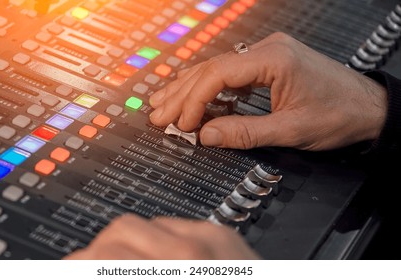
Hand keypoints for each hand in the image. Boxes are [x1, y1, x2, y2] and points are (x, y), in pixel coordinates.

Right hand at [63, 214, 259, 259]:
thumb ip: (124, 273)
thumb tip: (97, 263)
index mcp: (176, 269)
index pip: (106, 254)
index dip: (77, 262)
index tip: (68, 267)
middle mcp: (192, 251)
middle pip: (121, 228)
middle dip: (99, 249)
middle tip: (92, 265)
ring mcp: (209, 237)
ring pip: (146, 222)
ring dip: (129, 242)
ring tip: (131, 262)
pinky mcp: (221, 233)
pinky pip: (174, 224)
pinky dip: (158, 239)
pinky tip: (162, 258)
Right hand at [149, 32, 386, 150]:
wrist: (369, 107)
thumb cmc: (340, 114)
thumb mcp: (291, 129)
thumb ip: (244, 133)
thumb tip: (206, 136)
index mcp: (274, 59)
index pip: (219, 74)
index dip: (194, 100)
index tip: (182, 123)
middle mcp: (267, 50)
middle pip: (211, 68)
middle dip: (181, 93)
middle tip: (157, 114)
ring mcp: (266, 55)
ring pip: (216, 68)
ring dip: (188, 88)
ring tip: (162, 104)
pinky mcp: (267, 65)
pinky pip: (229, 74)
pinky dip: (207, 88)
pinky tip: (190, 98)